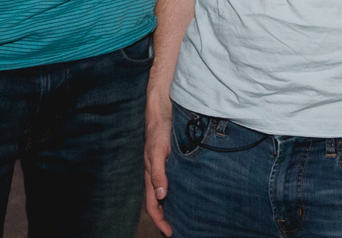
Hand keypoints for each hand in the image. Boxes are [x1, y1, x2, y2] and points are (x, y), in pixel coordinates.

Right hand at [144, 93, 174, 236]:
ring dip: (174, 208)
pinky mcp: (173, 164)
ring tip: (187, 218)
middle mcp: (157, 176)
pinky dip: (180, 194)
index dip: (160, 221)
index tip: (170, 232)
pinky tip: (190, 195)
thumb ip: (158, 173)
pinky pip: (175, 183)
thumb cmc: (159, 133)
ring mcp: (165, 171)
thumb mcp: (157, 153)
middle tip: (181, 230)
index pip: (153, 206)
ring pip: (168, 195)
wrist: (163, 115)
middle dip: (167, 219)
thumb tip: (162, 195)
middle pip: (160, 204)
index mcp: (151, 177)